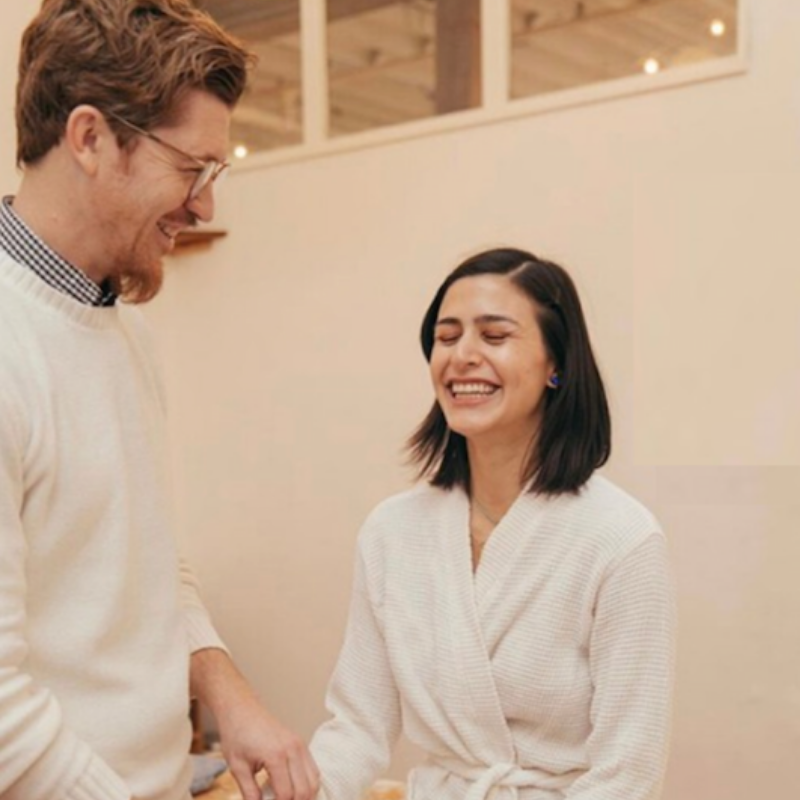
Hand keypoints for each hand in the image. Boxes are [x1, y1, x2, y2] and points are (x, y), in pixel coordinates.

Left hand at [190, 649, 318, 799]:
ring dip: (304, 796)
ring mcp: (299, 745)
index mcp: (275, 755)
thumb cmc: (237, 735)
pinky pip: (313, 769)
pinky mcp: (301, 743)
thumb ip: (250, 793)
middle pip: (305, 790)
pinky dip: (308, 784)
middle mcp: (293, 749)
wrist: (242, 710)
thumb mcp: (237, 767)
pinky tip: (294, 791)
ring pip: (314, 780)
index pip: (286, 794)